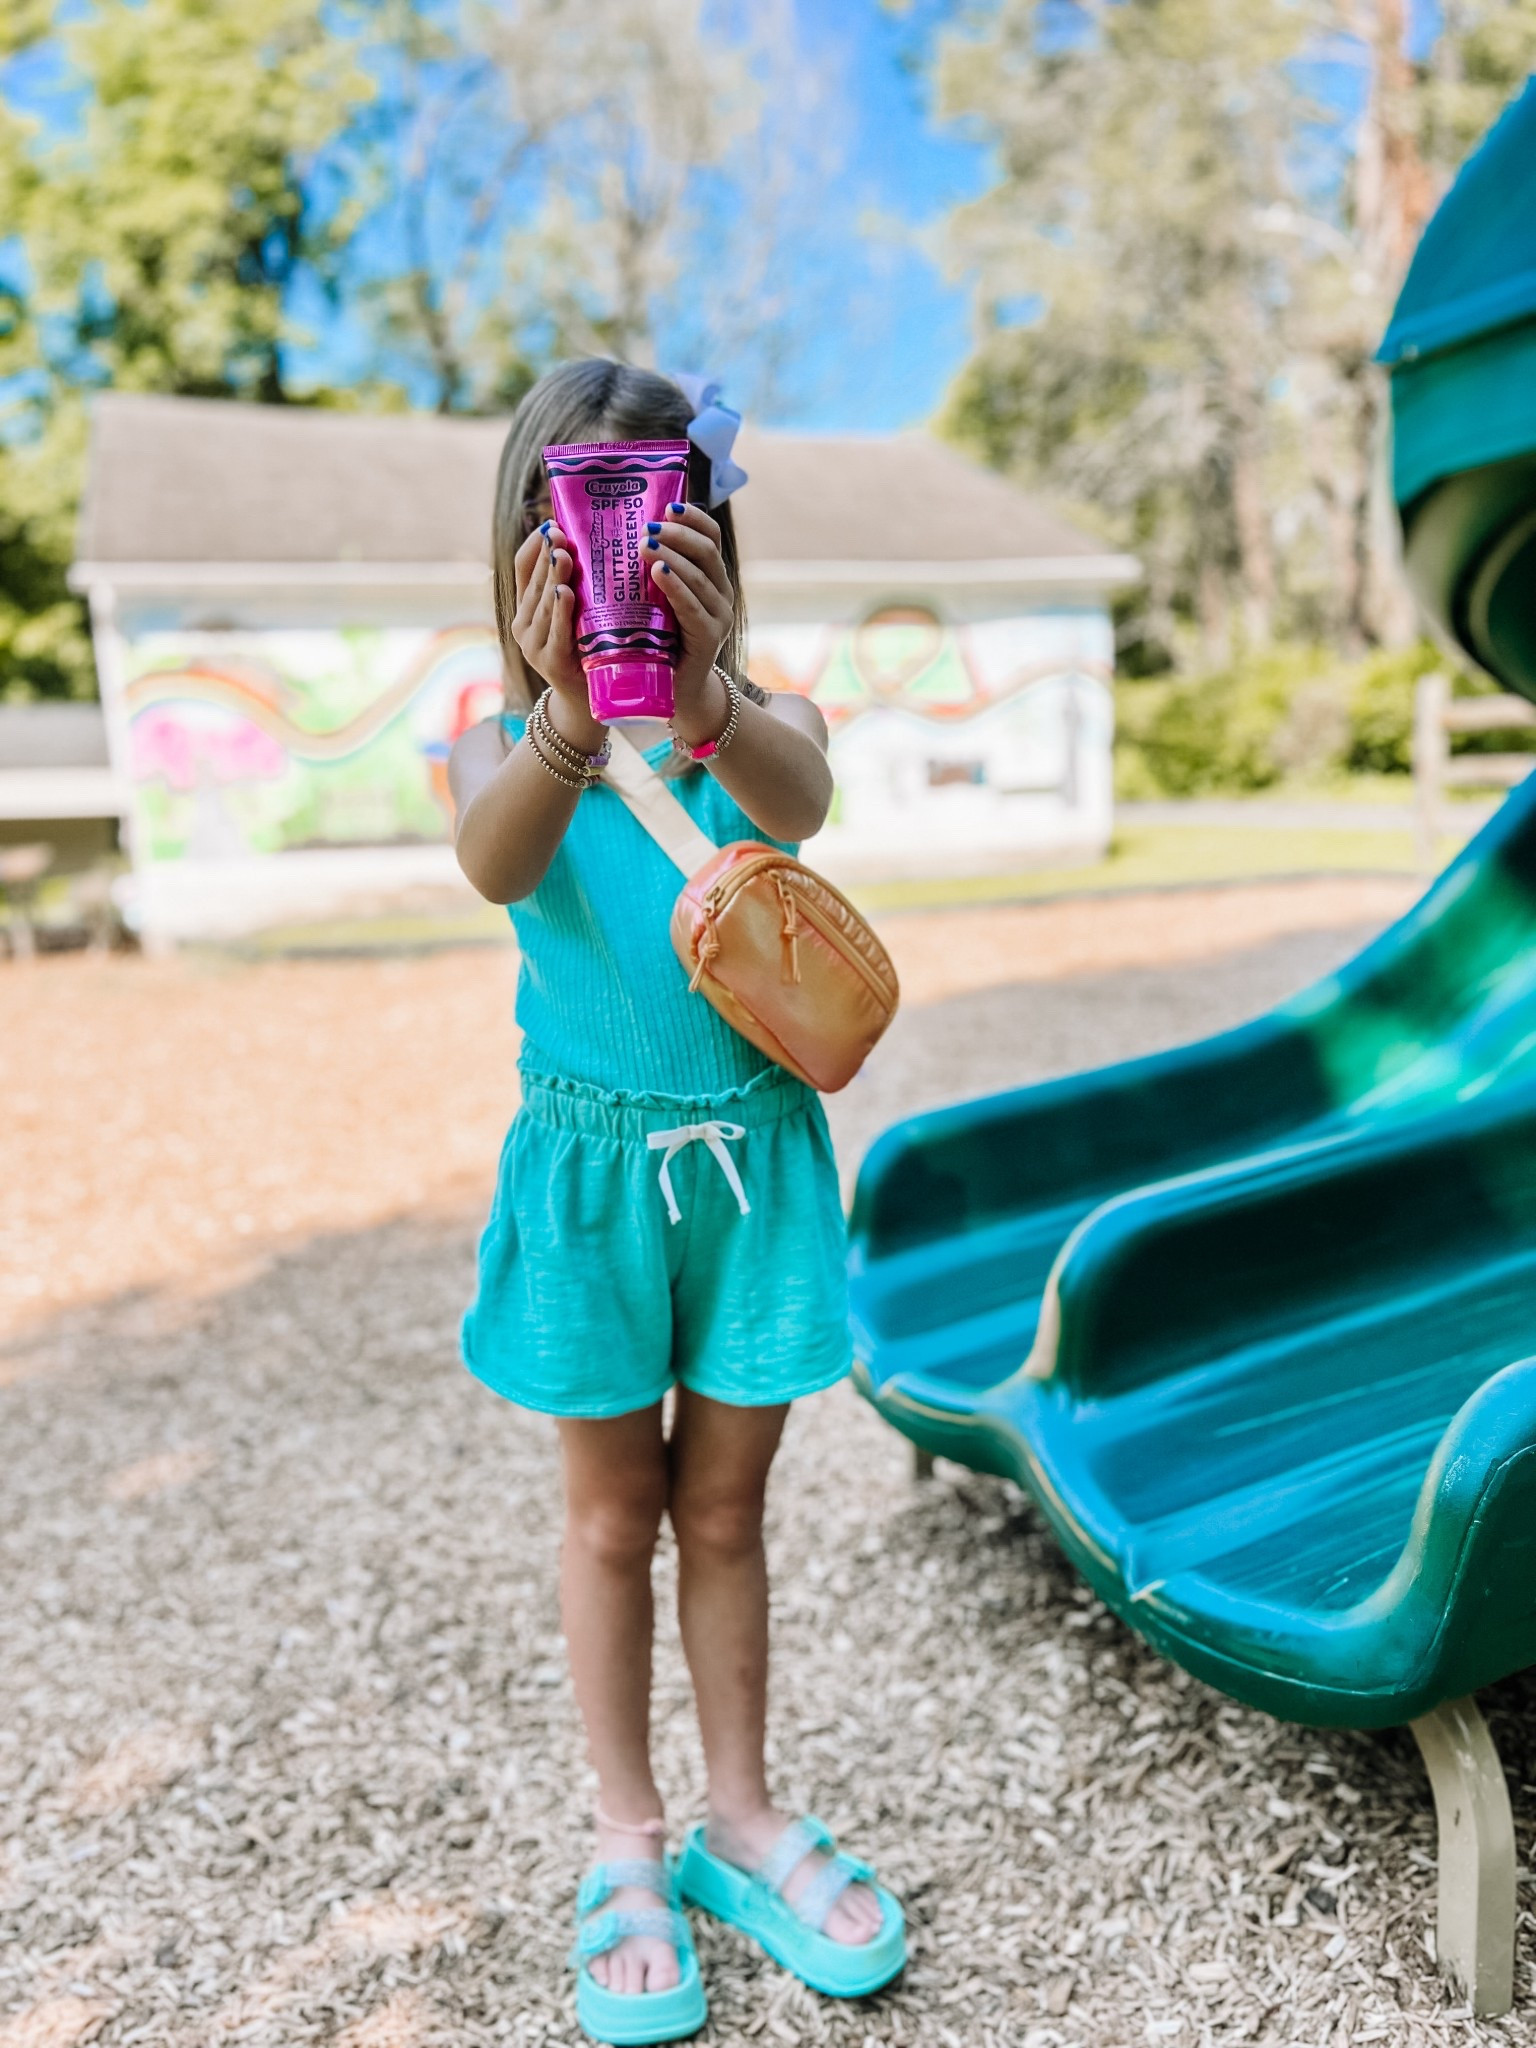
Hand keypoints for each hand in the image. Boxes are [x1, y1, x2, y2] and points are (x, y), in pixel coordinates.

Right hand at [509, 521, 605, 748]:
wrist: (589, 703)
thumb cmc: (588, 651)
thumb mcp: (579, 615)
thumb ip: (580, 585)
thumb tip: (593, 541)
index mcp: (527, 607)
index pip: (523, 567)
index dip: (534, 544)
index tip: (552, 523)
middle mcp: (524, 623)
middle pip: (533, 580)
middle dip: (546, 553)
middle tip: (558, 530)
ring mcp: (533, 644)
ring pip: (542, 603)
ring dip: (552, 576)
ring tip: (561, 553)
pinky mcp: (550, 662)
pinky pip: (555, 631)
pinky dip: (559, 611)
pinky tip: (564, 592)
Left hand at [645, 502, 734, 744]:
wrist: (674, 692)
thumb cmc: (661, 641)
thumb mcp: (658, 600)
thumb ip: (652, 570)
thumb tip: (621, 532)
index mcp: (712, 578)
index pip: (711, 537)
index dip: (693, 517)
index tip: (668, 505)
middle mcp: (721, 593)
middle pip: (707, 550)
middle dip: (677, 534)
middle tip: (647, 527)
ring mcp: (718, 616)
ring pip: (700, 575)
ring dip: (672, 555)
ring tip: (645, 545)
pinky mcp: (709, 639)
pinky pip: (693, 606)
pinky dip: (676, 586)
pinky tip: (658, 573)